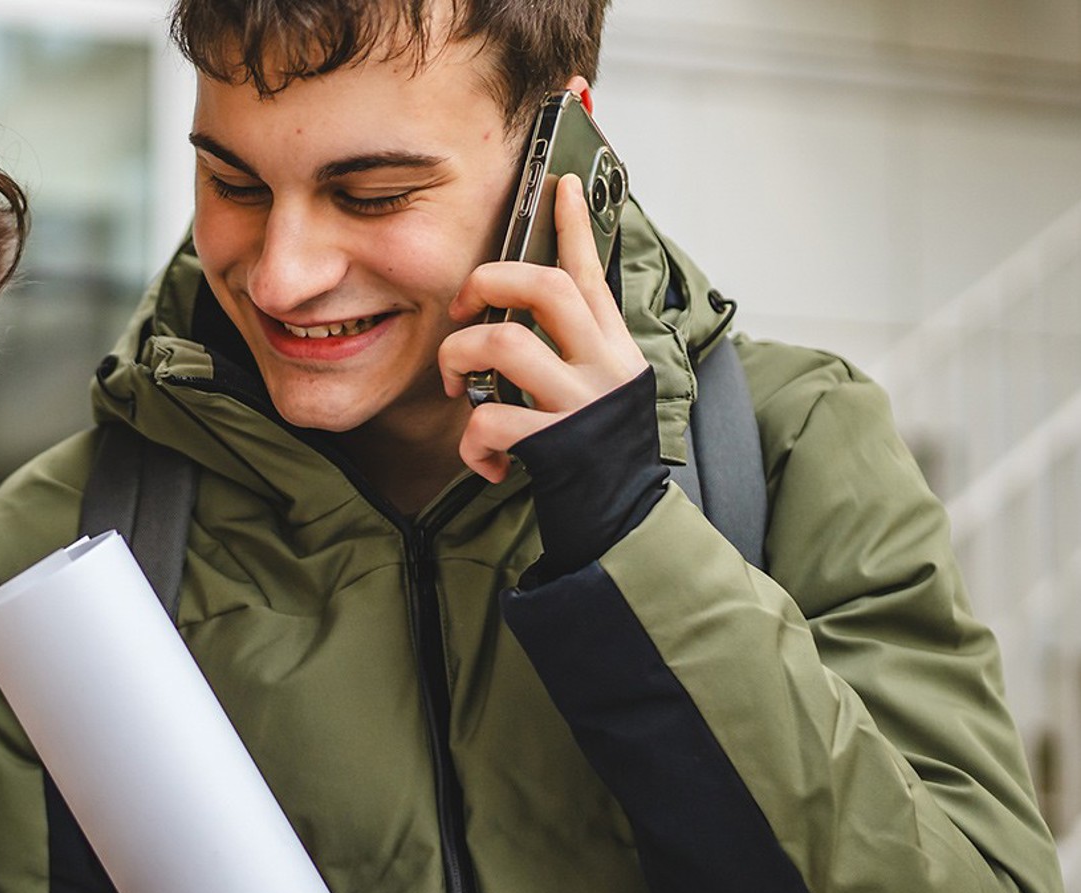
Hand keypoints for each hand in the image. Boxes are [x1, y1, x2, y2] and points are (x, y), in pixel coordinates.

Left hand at [437, 173, 647, 481]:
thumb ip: (572, 350)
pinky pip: (490, 420)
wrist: (625, 521)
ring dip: (459, 359)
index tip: (559, 184)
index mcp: (611, 347)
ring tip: (454, 384)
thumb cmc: (597, 452)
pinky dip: (472, 442)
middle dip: (487, 284)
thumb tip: (525, 315)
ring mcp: (581, 403)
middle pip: (545, 289)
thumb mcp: (598, 388)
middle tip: (461, 310)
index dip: (573, 226)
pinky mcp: (559, 446)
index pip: (590, 273)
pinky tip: (485, 459)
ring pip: (504, 344)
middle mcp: (602, 366)